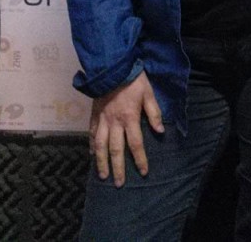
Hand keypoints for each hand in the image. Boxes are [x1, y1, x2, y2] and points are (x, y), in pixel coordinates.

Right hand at [89, 70, 163, 186]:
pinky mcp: (94, 114)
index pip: (136, 144)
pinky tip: (91, 155)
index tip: (143, 172)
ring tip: (103, 175)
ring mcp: (102, 119)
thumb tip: (160, 132)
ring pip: (100, 145)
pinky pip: (91, 133)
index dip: (140, 159)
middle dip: (118, 168)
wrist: (112, 67)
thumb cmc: (133, 79)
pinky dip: (91, 146)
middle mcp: (114, 122)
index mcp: (130, 118)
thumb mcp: (149, 93)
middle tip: (119, 184)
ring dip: (101, 162)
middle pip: (116, 150)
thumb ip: (154, 113)